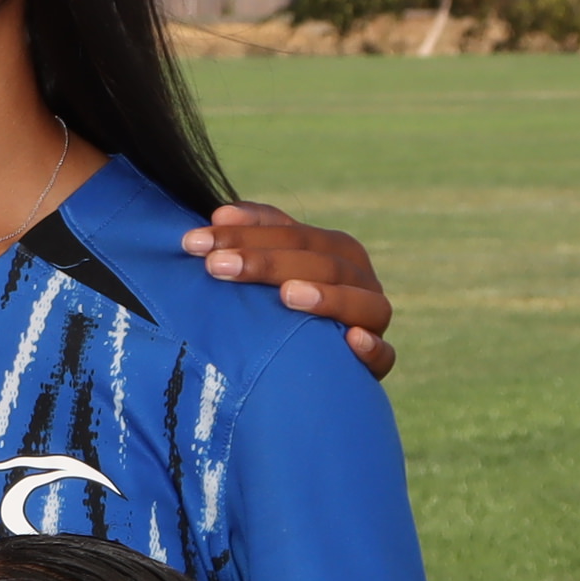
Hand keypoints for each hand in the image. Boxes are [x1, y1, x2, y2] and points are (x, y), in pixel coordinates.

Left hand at [186, 202, 392, 379]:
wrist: (312, 366)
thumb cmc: (278, 309)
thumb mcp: (263, 272)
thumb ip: (250, 239)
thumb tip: (219, 214)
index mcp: (333, 250)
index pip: (291, 233)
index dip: (244, 233)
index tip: (195, 242)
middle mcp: (358, 278)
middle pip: (322, 262)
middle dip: (268, 262)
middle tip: (217, 266)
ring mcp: (371, 319)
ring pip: (363, 302)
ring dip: (327, 297)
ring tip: (287, 295)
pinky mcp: (377, 361)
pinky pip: (384, 355)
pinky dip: (372, 347)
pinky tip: (351, 340)